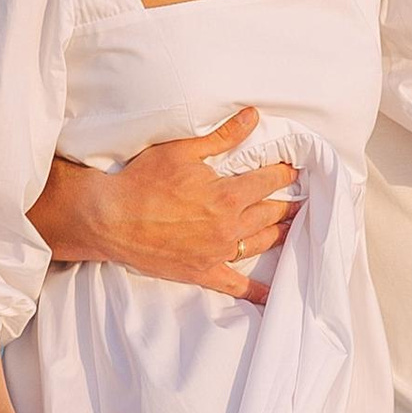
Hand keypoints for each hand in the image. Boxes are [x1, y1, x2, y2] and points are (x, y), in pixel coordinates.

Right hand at [63, 108, 298, 306]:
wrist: (111, 219)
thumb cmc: (143, 181)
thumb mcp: (182, 150)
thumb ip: (222, 136)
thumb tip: (252, 117)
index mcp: (228, 195)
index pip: (269, 180)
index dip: (284, 172)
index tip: (292, 168)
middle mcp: (230, 226)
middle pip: (271, 212)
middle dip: (287, 202)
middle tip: (300, 197)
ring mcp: (218, 252)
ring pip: (261, 243)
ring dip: (280, 233)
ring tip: (292, 226)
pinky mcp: (203, 272)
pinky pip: (236, 285)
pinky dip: (256, 291)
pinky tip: (272, 295)